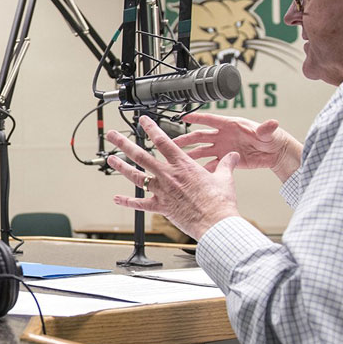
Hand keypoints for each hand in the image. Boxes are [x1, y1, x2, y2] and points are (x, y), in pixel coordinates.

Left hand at [106, 116, 240, 240]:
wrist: (215, 222)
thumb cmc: (220, 202)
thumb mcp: (225, 178)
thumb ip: (226, 165)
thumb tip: (232, 156)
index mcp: (183, 165)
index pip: (164, 141)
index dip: (152, 128)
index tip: (142, 120)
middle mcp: (168, 176)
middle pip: (141, 155)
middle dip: (124, 143)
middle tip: (113, 135)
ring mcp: (162, 191)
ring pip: (136, 176)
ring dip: (121, 167)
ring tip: (110, 159)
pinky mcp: (160, 207)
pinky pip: (140, 204)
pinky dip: (127, 202)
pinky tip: (117, 198)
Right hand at [171, 112, 301, 181]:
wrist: (275, 153)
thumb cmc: (271, 138)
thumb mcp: (268, 133)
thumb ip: (266, 128)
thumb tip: (272, 123)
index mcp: (231, 125)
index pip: (210, 120)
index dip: (197, 118)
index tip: (183, 117)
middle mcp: (224, 136)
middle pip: (200, 137)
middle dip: (186, 139)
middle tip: (173, 142)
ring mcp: (223, 148)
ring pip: (202, 151)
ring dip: (191, 155)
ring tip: (178, 158)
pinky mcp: (227, 160)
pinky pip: (212, 164)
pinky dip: (204, 169)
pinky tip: (195, 173)